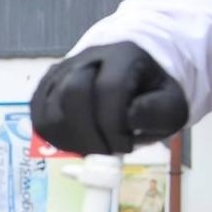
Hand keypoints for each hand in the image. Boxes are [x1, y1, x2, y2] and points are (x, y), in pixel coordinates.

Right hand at [29, 41, 188, 155]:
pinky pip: (39, 119)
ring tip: (93, 149)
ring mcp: (59, 74)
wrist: (131, 76)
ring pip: (50, 110)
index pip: (109, 88)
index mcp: (122, 56)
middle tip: (105, 155)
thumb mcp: (172, 104)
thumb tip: (129, 120)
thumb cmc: (151, 94)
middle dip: (88, 134)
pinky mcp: (44, 90)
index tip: (126, 148)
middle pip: (72, 94)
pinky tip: (77, 143)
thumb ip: (159, 112)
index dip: (114, 124)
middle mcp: (85, 59)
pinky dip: (56, 138)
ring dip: (72, 140)